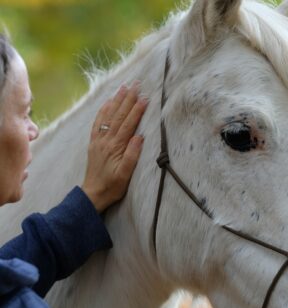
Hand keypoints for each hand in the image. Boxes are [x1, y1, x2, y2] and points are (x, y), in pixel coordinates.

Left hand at [81, 82, 147, 212]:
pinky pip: (98, 122)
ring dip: (117, 100)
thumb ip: (132, 155)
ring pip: (108, 115)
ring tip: (124, 87)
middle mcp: (106, 140)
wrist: (93, 194)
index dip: (137, 110)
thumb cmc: (113, 186)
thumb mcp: (126, 174)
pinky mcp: (94, 143)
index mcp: (115, 147)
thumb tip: (140, 136)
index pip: (128, 124)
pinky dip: (103, 110)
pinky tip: (108, 102)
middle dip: (128, 98)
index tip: (145, 97)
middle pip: (118, 115)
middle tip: (136, 84)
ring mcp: (98, 140)